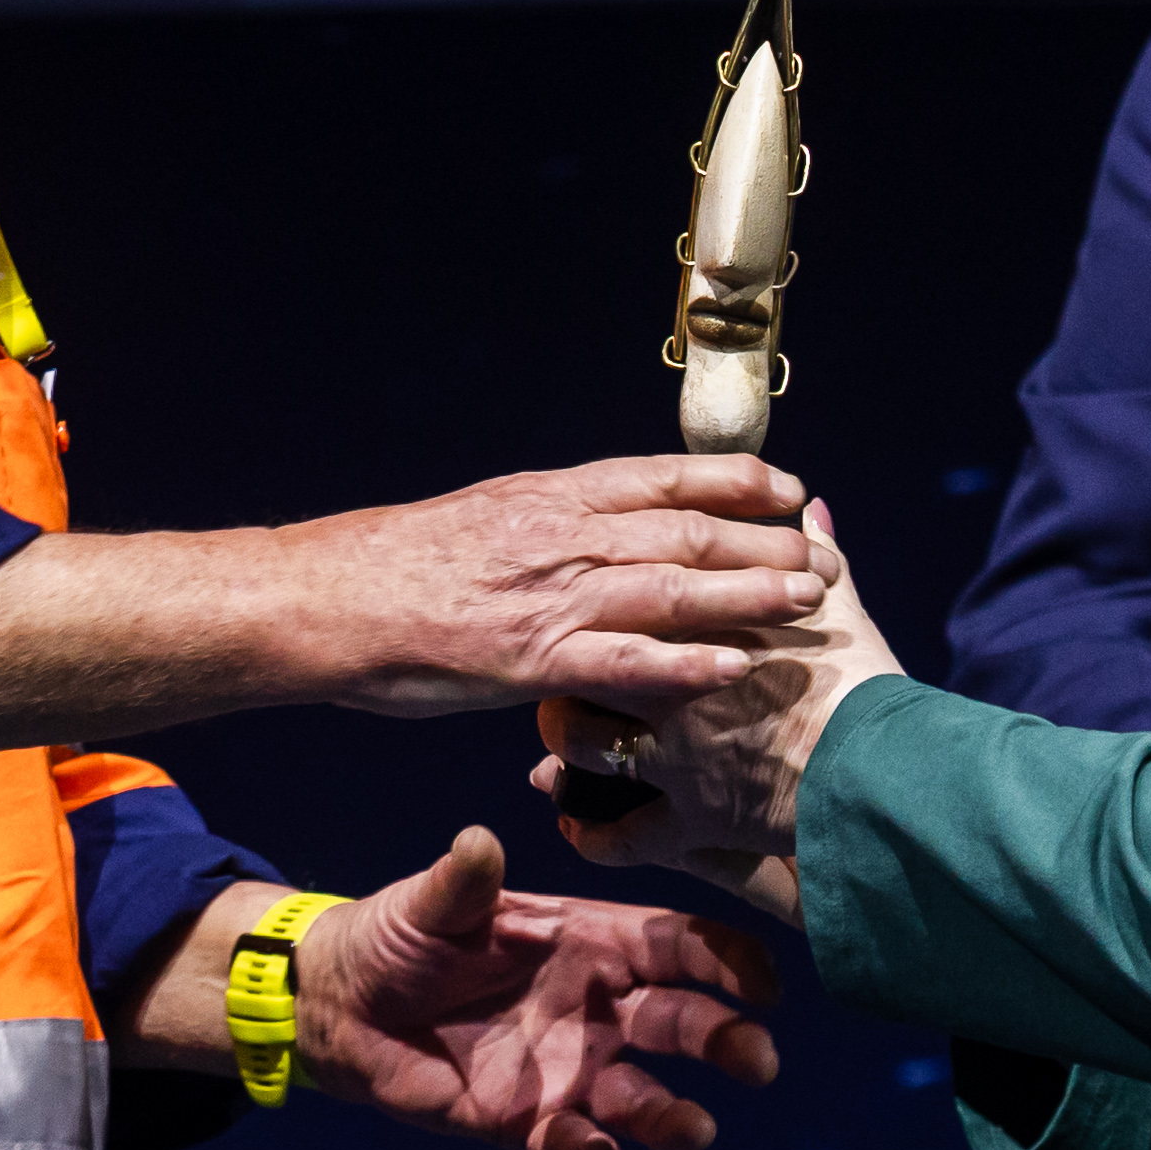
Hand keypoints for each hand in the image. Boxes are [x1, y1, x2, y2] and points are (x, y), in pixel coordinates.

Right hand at [0, 452, 825, 754]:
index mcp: (551, 498)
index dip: (733, 483)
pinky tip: (729, 670)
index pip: (662, 479)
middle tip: (827, 553)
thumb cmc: (396, 569)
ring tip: (809, 600)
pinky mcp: (528, 654)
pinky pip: (620, 661)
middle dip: (763, 540)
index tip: (790, 487)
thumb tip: (600, 529)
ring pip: (668, 586)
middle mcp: (562, 533)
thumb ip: (549, 526)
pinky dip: (680, 664)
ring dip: (746, 591)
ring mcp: (548, 592)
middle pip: (684, 530)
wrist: (323, 599)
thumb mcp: (485, 522)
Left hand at [292, 824, 784, 1149]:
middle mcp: (596, 1008)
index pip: (676, 946)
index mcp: (589, 940)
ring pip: (643, 1097)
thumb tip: (479, 841)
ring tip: (695, 1131)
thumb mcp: (430, 900)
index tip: (765, 985)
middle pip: (681, 1022)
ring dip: (673, 1116)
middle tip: (758, 1061)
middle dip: (726, 1039)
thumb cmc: (400, 934)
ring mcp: (568, 1069)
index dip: (725, 961)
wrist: (342, 1004)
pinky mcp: (525, 1122)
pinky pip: (571, 1143)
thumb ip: (462, 881)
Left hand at [534, 500, 904, 920]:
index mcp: (701, 622)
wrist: (883, 765)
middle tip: (567, 670)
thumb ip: (817, 555)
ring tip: (559, 746)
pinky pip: (622, 836)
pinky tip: (580, 830)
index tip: (595, 600)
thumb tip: (814, 509)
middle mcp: (671, 683)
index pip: (626, 595)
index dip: (600, 597)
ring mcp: (673, 753)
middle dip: (567, 668)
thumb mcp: (841, 607)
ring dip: (566, 745)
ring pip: (582, 745)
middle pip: (583, 662)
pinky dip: (596, 838)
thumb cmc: (865, 682)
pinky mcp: (690, 818)